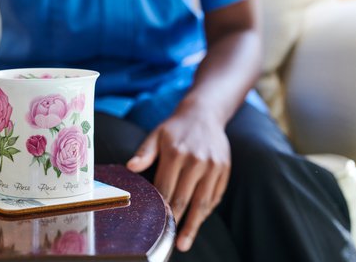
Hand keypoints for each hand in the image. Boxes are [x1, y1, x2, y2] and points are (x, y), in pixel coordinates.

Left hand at [127, 104, 230, 251]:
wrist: (204, 114)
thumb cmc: (175, 128)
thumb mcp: (156, 135)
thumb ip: (144, 152)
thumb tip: (130, 167)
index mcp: (176, 152)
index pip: (166, 186)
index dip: (160, 206)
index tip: (153, 222)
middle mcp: (196, 160)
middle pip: (184, 198)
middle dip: (175, 221)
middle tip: (166, 239)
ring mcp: (213, 166)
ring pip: (202, 202)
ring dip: (193, 224)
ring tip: (184, 242)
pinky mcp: (224, 169)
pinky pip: (215, 196)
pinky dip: (205, 211)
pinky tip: (196, 222)